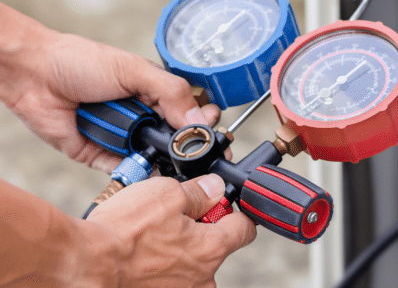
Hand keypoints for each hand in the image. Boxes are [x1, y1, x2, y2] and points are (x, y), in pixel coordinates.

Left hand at [0, 5, 219, 172]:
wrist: (33, 75)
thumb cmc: (79, 61)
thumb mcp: (134, 70)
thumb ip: (171, 92)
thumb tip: (201, 119)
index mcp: (156, 93)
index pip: (191, 113)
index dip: (204, 125)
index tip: (215, 135)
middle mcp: (143, 117)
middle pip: (177, 141)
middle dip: (188, 149)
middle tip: (198, 154)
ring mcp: (124, 138)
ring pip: (154, 159)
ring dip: (163, 163)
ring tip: (175, 165)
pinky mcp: (101, 155)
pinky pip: (126, 171)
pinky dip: (137, 174)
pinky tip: (149, 175)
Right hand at [83, 174, 255, 286]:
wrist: (84, 265)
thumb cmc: (124, 231)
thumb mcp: (167, 193)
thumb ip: (200, 191)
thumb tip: (216, 188)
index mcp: (213, 249)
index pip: (244, 229)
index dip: (234, 211)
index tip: (220, 205)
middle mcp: (203, 279)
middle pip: (215, 247)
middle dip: (198, 231)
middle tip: (171, 218)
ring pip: (189, 265)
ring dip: (176, 250)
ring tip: (149, 238)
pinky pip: (168, 279)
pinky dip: (158, 268)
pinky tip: (140, 256)